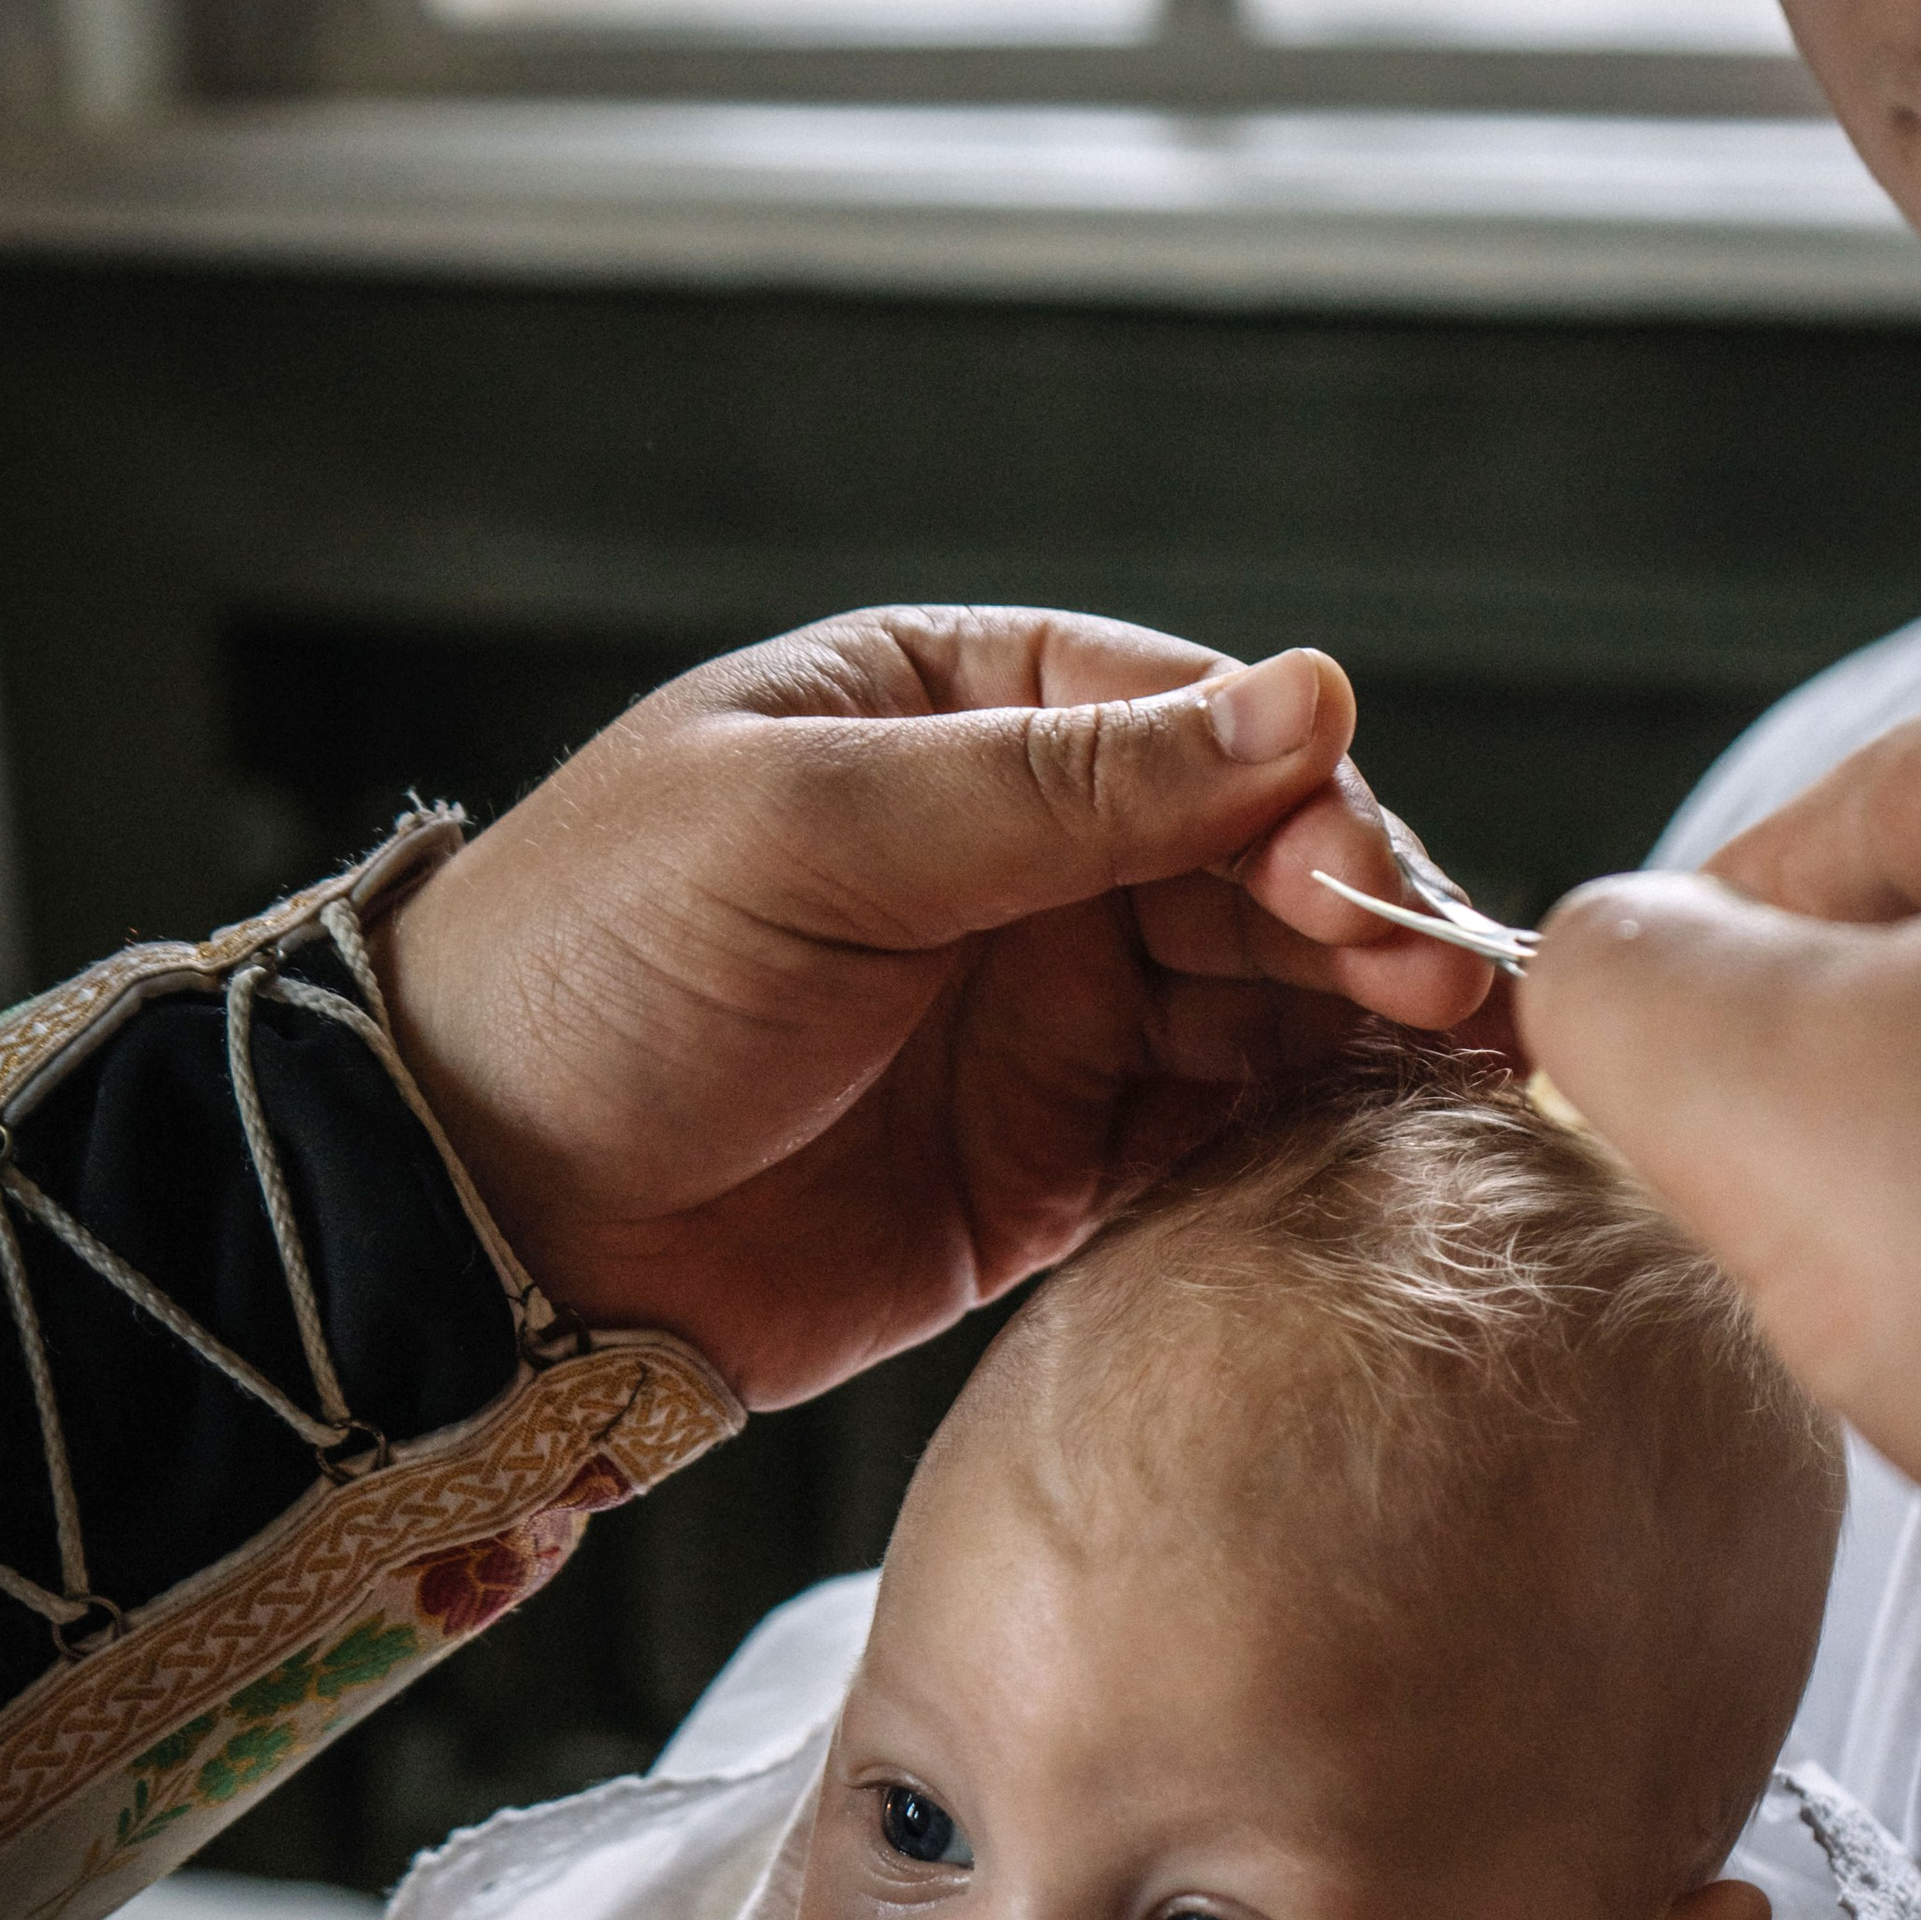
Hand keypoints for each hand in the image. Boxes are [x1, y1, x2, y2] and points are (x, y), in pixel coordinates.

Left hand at [376, 605, 1493, 1407]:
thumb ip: (1063, 782)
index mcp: (947, 715)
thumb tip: (1304, 698)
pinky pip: (1207, 1138)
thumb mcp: (814, 830)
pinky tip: (1368, 1154)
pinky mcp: (1045, 1170)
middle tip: (1440, 996)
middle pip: (1248, 865)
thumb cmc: (592, 972)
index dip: (1293, 795)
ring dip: (1348, 1032)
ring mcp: (1037, 1016)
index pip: (1181, 722)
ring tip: (1447, 1080)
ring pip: (1253, 1001)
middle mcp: (1014, 859)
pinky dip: (1293, 1142)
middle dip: (1349, 920)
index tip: (1359, 875)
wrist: (473, 1221)